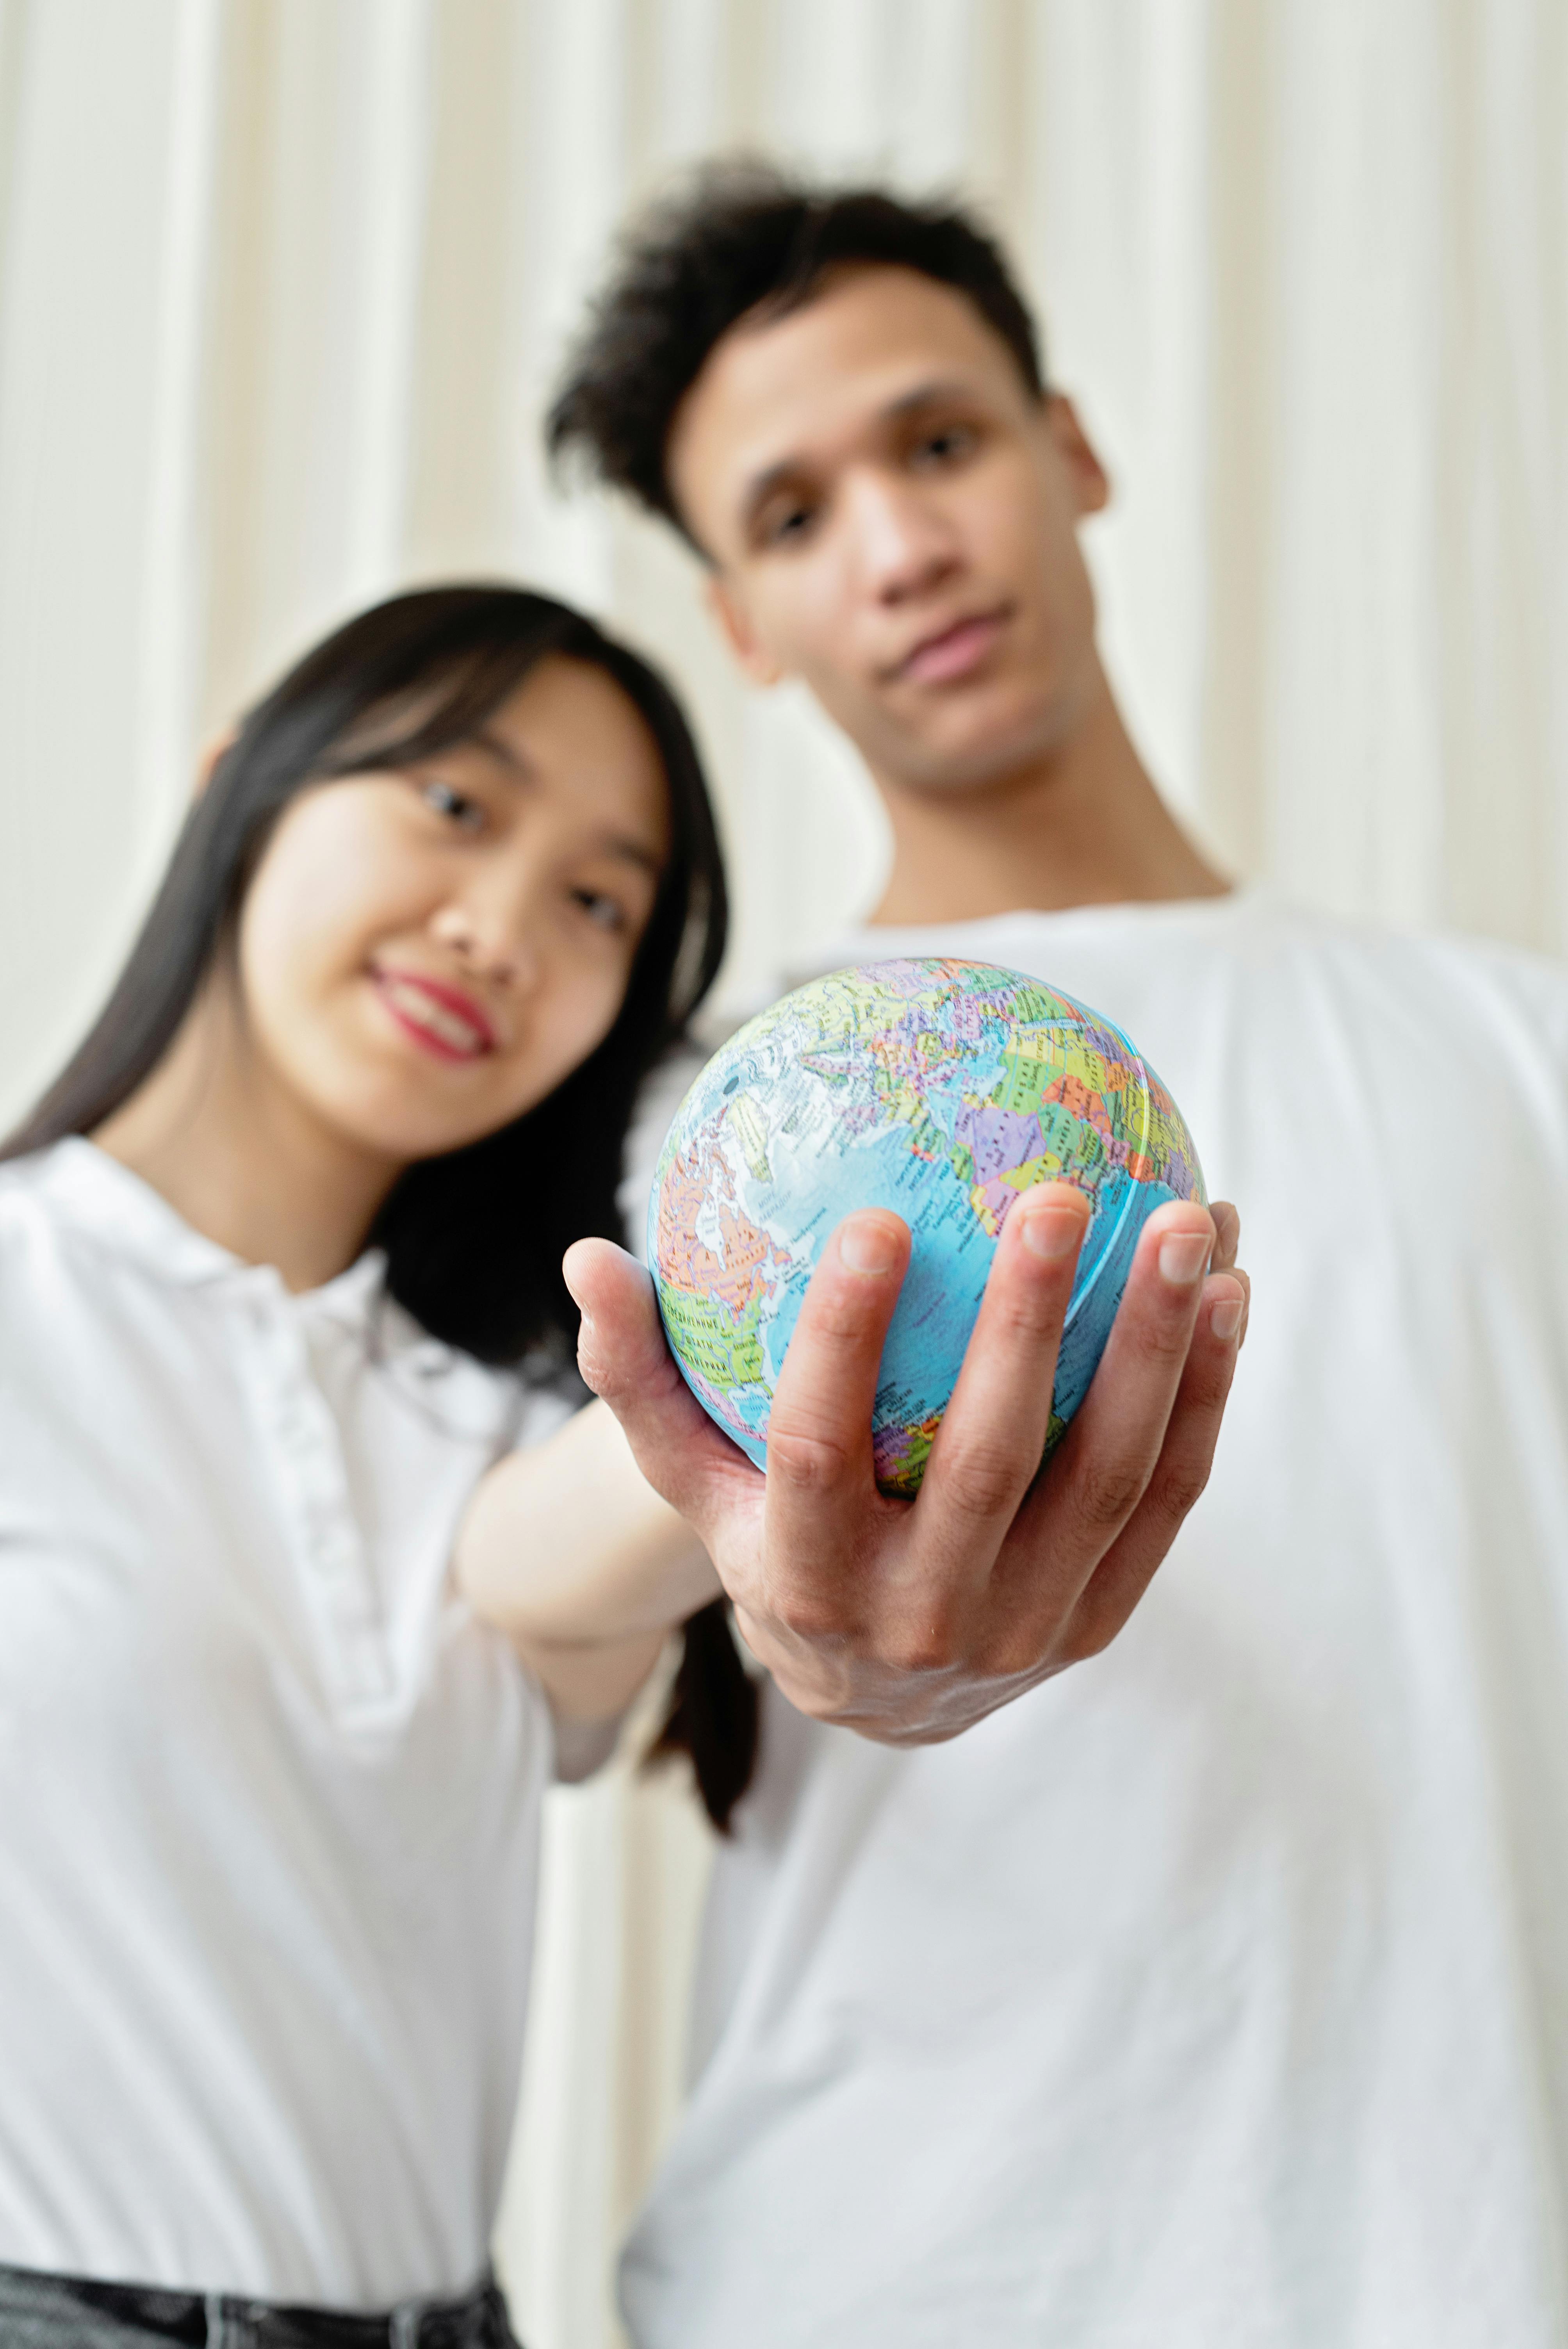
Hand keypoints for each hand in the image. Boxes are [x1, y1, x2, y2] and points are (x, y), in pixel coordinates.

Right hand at [564, 1189, 1246, 1745]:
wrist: (881, 1699)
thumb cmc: (774, 1543)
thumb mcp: (695, 1482)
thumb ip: (639, 1379)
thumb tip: (585, 1257)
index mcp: (808, 1578)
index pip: (819, 1450)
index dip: (843, 1340)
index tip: (875, 1221)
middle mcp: (924, 1615)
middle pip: (989, 1462)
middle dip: (1030, 1325)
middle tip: (1059, 1193)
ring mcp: (1029, 1626)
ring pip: (1111, 1477)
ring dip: (1160, 1347)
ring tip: (1194, 1219)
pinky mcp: (1101, 1620)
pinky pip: (1168, 1498)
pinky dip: (1205, 1394)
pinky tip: (1232, 1287)